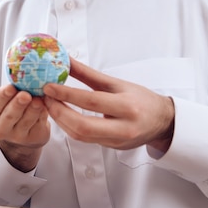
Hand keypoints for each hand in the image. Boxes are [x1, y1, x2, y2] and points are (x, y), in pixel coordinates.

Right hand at [0, 84, 50, 171]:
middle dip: (18, 103)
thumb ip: (12, 91)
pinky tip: (45, 106)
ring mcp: (16, 136)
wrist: (21, 131)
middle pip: (9, 115)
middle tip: (25, 95)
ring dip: (33, 109)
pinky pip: (39, 125)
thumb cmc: (11, 108)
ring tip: (39, 99)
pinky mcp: (33, 139)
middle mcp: (0, 127)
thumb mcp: (5, 100)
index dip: (2, 95)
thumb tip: (24, 77)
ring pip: (26, 121)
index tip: (11, 87)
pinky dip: (42, 114)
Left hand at [43, 58, 174, 152]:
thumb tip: (66, 59)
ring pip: (80, 136)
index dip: (66, 95)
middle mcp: (123, 127)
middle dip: (59, 112)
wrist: (162, 122)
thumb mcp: (116, 83)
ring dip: (60, 121)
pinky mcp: (111, 148)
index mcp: (127, 106)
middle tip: (46, 98)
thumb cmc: (140, 99)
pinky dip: (69, 127)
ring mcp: (116, 141)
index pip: (91, 101)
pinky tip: (61, 115)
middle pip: (82, 126)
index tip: (48, 87)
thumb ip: (88, 74)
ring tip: (50, 105)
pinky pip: (84, 139)